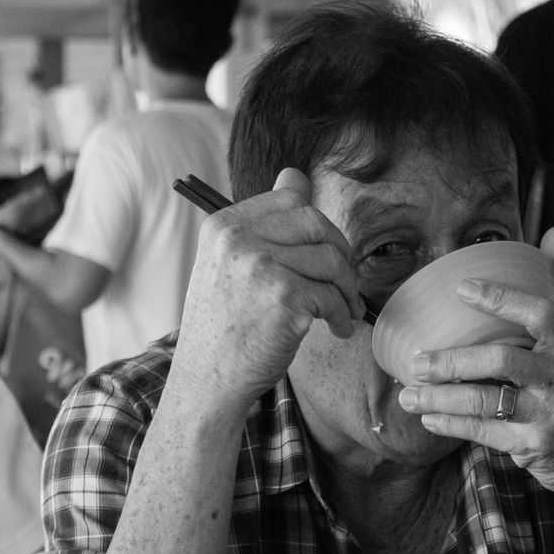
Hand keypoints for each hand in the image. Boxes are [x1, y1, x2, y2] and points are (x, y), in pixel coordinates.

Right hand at [169, 168, 365, 410]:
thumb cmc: (223, 327)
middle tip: (343, 282)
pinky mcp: (285, 299)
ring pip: (332, 260)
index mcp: (223, 226)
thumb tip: (296, 173)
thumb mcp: (229, 266)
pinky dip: (342, 314)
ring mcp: (262, 268)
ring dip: (347, 289)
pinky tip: (335, 328)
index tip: (322, 253)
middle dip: (340, 253)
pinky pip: (333, 296)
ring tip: (342, 311)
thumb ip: (263, 223)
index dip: (316, 226)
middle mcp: (239, 240)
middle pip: (316, 222)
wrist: (206, 381)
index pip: (288, 198)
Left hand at [395, 227, 553, 528]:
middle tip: (416, 360)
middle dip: (452, 361)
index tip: (461, 288)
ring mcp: (549, 415)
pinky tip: (428, 418)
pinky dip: (452, 426)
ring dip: (441, 398)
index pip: (540, 312)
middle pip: (500, 360)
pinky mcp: (534, 447)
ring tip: (408, 394)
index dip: (500, 298)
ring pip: (485, 401)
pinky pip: (484, 434)